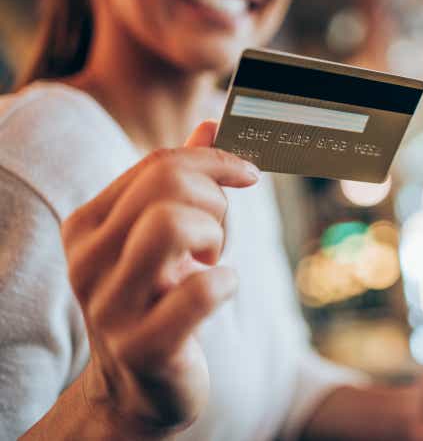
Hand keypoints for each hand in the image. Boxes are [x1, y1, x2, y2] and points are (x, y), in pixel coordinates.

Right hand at [61, 121, 258, 435]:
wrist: (142, 386)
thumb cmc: (160, 300)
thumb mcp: (166, 236)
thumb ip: (185, 181)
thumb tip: (211, 124)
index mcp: (89, 225)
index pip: (158, 164)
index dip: (215, 161)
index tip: (247, 175)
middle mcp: (88, 260)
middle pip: (168, 185)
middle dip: (215, 201)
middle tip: (217, 237)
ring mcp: (110, 306)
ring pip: (175, 225)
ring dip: (215, 239)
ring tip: (210, 262)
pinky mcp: (143, 346)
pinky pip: (203, 289)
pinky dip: (226, 283)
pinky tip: (219, 291)